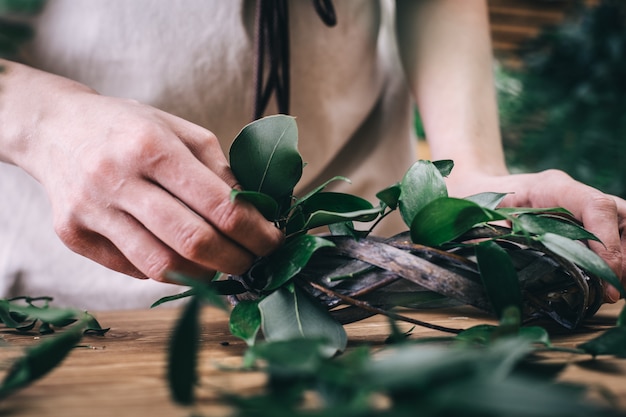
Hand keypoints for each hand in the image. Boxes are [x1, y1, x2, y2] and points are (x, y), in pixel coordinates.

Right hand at [2, 63, 282, 281]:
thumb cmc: (129, 127)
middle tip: (252, 262)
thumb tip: (257, 213)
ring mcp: (90, 210)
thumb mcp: (179, 129)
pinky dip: (166, 271)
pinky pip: (132, 268)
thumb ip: (219, 168)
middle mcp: (117, 178)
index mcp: (152, 145)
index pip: (220, 204)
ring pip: (161, 265)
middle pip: (193, 241)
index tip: (274, 242)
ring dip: (203, 275)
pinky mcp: (72, 234)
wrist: (53, 128)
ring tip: (221, 266)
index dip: (255, 232)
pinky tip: (180, 259)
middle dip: (235, 260)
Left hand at [447, 169, 625, 302]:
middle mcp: (576, 194)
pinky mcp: (588, 225)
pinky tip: (604, 284)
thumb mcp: (483, 215)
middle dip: (622, 257)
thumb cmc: (481, 204)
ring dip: (622, 262)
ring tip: (607, 289)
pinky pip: (617, 240)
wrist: (479, 191)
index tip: (606, 277)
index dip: (607, 242)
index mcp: (552, 186)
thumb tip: (511, 261)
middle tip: (609, 291)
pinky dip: (615, 264)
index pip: (596, 205)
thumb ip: (497, 235)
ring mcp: (586, 208)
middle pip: (623, 218)